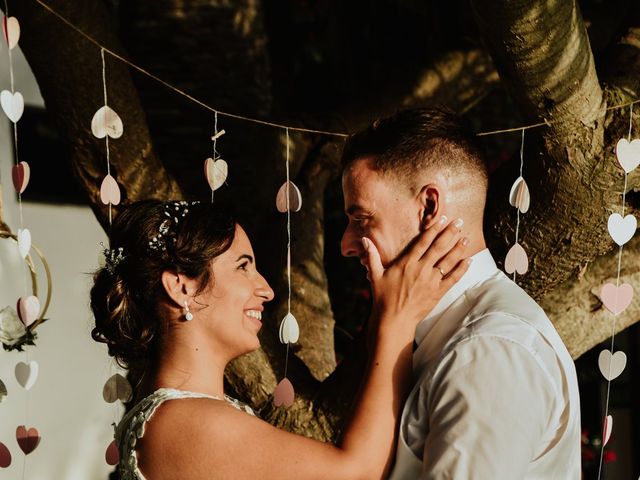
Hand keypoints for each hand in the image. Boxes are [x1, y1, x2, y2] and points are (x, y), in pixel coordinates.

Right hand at [362, 217, 469, 332]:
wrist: (394, 320)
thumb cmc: (383, 297)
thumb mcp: (374, 275)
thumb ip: (372, 256)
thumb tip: (365, 240)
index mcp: (406, 263)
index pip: (423, 242)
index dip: (434, 229)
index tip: (442, 219)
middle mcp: (420, 269)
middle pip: (439, 247)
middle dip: (450, 233)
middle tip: (459, 222)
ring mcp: (431, 281)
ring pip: (448, 261)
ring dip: (458, 248)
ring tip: (466, 238)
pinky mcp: (438, 292)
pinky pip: (453, 278)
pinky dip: (462, 269)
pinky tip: (469, 260)